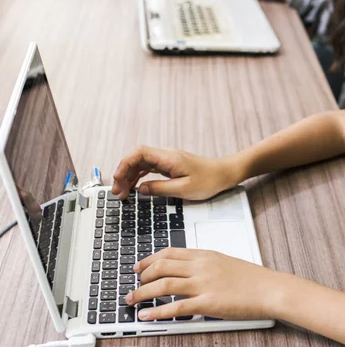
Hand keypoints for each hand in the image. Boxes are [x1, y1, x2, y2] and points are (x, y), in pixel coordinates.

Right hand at [111, 145, 239, 199]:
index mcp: (169, 158)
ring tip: (123, 193)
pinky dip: (139, 177)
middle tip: (117, 192)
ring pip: (141, 164)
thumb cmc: (208, 181)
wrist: (224, 174)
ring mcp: (167, 160)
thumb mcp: (184, 189)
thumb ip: (160, 188)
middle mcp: (166, 156)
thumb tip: (141, 189)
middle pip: (137, 158)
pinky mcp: (170, 166)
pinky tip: (135, 188)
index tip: (117, 178)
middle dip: (123, 173)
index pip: (139, 153)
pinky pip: (149, 168)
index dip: (125, 164)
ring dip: (130, 176)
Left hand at [126, 248, 286, 320]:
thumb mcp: (225, 263)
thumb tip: (187, 273)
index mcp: (205, 255)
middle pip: (161, 266)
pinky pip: (175, 307)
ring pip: (163, 284)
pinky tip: (146, 316)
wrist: (270, 289)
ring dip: (142, 293)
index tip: (138, 266)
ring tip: (131, 301)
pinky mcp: (207, 303)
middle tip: (132, 285)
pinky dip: (156, 312)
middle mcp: (201, 266)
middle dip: (141, 276)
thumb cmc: (252, 279)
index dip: (149, 259)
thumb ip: (205, 265)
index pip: (169, 252)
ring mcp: (203, 284)